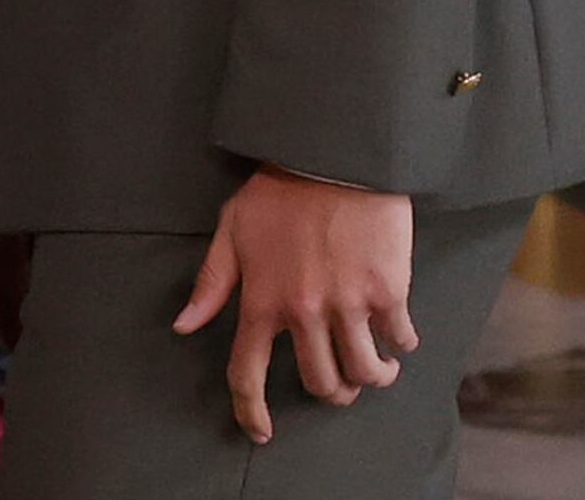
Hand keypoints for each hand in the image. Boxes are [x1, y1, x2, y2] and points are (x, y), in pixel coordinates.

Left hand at [174, 168, 416, 444]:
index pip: (247, 372)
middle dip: (331, 393)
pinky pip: (398, 339)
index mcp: (261, 300)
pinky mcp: (387, 290)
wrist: (335, 153)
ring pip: (362, 372)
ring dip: (371, 379)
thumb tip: (184, 325)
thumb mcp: (233, 228)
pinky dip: (400, 346)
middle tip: (339, 385)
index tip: (261, 431)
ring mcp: (348, 304)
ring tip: (377, 370)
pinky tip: (398, 339)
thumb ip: (211, 282)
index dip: (251, 411)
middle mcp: (303, 311)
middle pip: (319, 382)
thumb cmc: (281, 188)